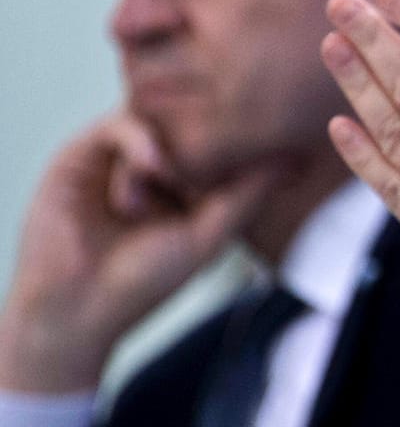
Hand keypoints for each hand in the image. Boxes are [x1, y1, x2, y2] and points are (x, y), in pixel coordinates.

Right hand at [0, 114, 279, 394]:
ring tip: (177, 178)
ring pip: (157, 119)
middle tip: (235, 133)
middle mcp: (153, 170)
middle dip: (215, 130)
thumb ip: (247, 196)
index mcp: (186, 188)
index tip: (282, 136)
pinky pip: (119, 125)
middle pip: (189, 125)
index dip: (245, 141)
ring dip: (176, 141)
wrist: (77, 307)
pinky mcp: (80, 156)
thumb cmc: (143, 281)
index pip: (219, 146)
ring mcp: (117, 160)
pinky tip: (153, 167)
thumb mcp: (209, 235)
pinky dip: (142, 139)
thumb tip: (294, 161)